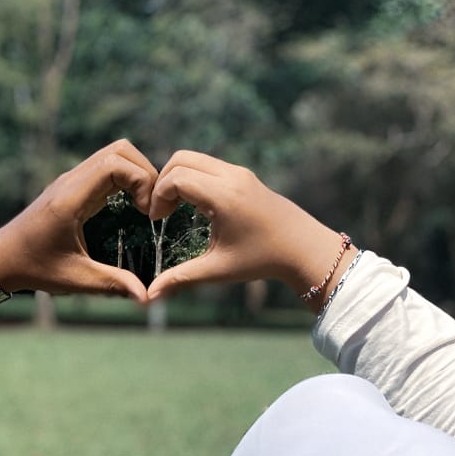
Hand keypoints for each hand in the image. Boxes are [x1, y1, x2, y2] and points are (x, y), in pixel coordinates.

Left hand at [0, 140, 158, 306]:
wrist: (1, 258)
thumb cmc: (34, 267)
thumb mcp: (75, 278)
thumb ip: (112, 284)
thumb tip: (147, 299)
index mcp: (70, 198)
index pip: (115, 164)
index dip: (141, 180)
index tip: (147, 213)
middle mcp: (71, 181)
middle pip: (119, 150)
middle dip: (145, 172)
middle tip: (151, 206)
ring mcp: (70, 180)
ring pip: (113, 154)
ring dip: (136, 174)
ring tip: (143, 206)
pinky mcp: (72, 186)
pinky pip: (105, 168)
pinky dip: (124, 179)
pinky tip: (129, 207)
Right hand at [146, 151, 354, 310]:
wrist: (304, 248)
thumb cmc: (262, 260)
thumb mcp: (218, 270)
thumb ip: (181, 278)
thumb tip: (150, 296)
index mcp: (224, 195)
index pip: (176, 178)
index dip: (158, 197)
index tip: (156, 221)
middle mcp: (232, 176)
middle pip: (181, 159)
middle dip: (163, 182)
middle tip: (160, 211)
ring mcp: (239, 172)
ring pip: (195, 159)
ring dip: (178, 179)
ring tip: (174, 209)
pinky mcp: (244, 175)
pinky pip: (208, 166)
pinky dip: (193, 178)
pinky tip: (194, 207)